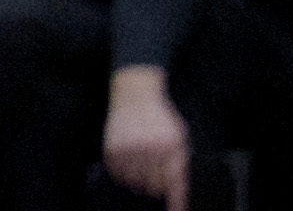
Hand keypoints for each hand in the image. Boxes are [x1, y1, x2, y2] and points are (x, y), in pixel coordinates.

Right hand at [108, 67, 191, 200]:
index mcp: (170, 145)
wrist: (135, 93)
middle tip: (154, 169)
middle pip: (154, 186)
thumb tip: (177, 190)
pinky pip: (117, 173)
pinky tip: (128, 160)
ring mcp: (129, 148)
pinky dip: (123, 172)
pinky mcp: (111, 147)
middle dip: (157, 182)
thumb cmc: (161, 116)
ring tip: (141, 163)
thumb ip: (181, 163)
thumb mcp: (179, 137)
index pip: (175, 182)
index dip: (177, 200)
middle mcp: (150, 148)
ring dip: (139, 178)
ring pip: (134, 182)